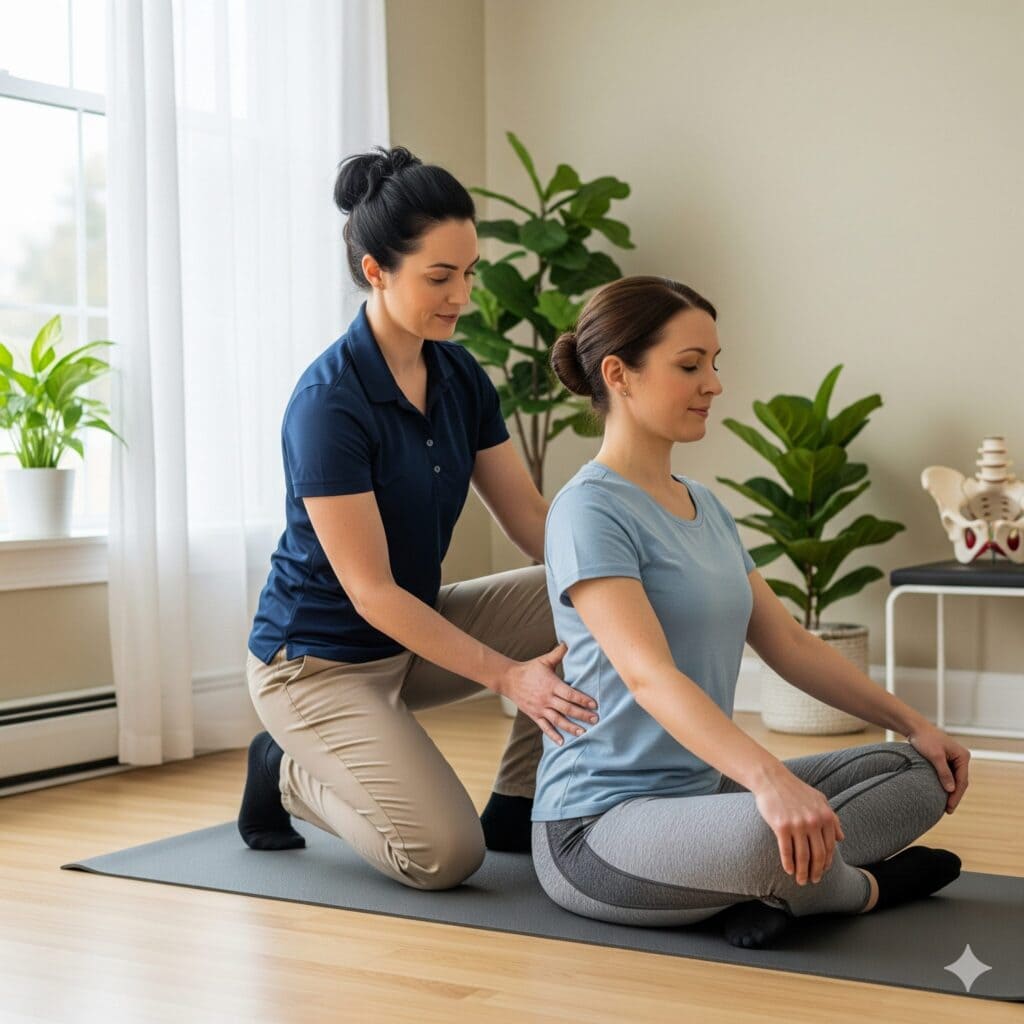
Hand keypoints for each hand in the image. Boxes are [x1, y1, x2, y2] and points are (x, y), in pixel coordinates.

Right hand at [496, 642, 598, 745]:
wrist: (509, 679)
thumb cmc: (529, 668)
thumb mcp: (544, 660)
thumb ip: (558, 653)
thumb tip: (569, 642)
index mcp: (551, 684)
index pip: (570, 694)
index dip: (583, 700)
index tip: (595, 704)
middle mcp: (546, 698)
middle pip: (567, 709)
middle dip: (582, 715)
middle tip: (596, 720)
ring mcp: (540, 708)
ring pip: (558, 720)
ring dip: (571, 727)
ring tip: (583, 733)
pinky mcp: (534, 715)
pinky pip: (545, 727)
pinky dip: (553, 735)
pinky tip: (562, 742)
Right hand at [751, 765, 845, 885]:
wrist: (771, 778)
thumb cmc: (795, 789)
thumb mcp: (819, 800)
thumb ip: (832, 818)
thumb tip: (841, 838)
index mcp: (825, 816)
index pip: (829, 847)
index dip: (827, 863)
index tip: (822, 871)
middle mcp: (813, 821)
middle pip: (818, 855)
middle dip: (816, 871)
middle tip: (813, 881)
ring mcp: (797, 824)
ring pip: (803, 856)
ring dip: (802, 872)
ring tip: (801, 880)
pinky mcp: (781, 826)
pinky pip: (786, 850)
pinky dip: (788, 863)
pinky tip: (788, 870)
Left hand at [906, 723, 969, 813]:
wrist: (914, 728)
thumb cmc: (925, 739)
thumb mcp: (935, 756)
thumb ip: (943, 772)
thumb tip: (951, 789)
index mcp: (963, 756)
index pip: (962, 780)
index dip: (956, 795)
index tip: (949, 807)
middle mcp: (961, 758)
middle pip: (960, 782)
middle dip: (954, 796)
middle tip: (947, 810)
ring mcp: (954, 759)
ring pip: (954, 780)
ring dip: (950, 792)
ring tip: (944, 806)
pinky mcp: (946, 760)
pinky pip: (948, 776)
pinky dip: (945, 785)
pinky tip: (940, 794)